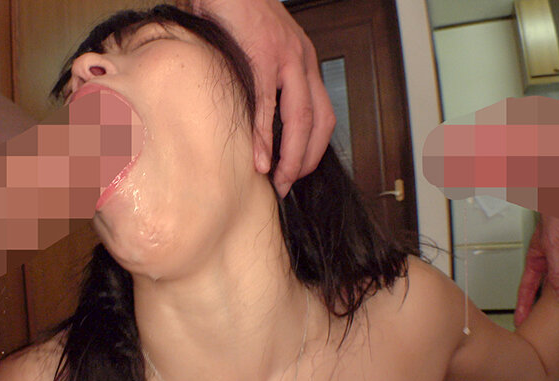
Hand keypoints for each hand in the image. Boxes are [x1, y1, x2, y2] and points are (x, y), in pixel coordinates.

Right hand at [193, 0, 335, 196]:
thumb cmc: (237, 14)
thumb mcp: (260, 49)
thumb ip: (264, 80)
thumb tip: (255, 117)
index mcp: (303, 62)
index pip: (322, 114)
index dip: (313, 148)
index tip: (296, 171)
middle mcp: (301, 61)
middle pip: (318, 122)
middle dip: (305, 160)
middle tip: (288, 185)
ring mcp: (284, 59)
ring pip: (299, 118)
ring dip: (290, 155)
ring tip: (277, 180)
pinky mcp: (261, 57)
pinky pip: (266, 105)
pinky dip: (264, 136)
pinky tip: (259, 158)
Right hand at [515, 215, 558, 326]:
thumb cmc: (555, 212)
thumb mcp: (553, 246)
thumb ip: (557, 271)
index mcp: (536, 258)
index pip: (527, 288)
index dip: (523, 305)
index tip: (520, 321)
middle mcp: (549, 260)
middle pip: (543, 288)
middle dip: (538, 306)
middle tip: (538, 325)